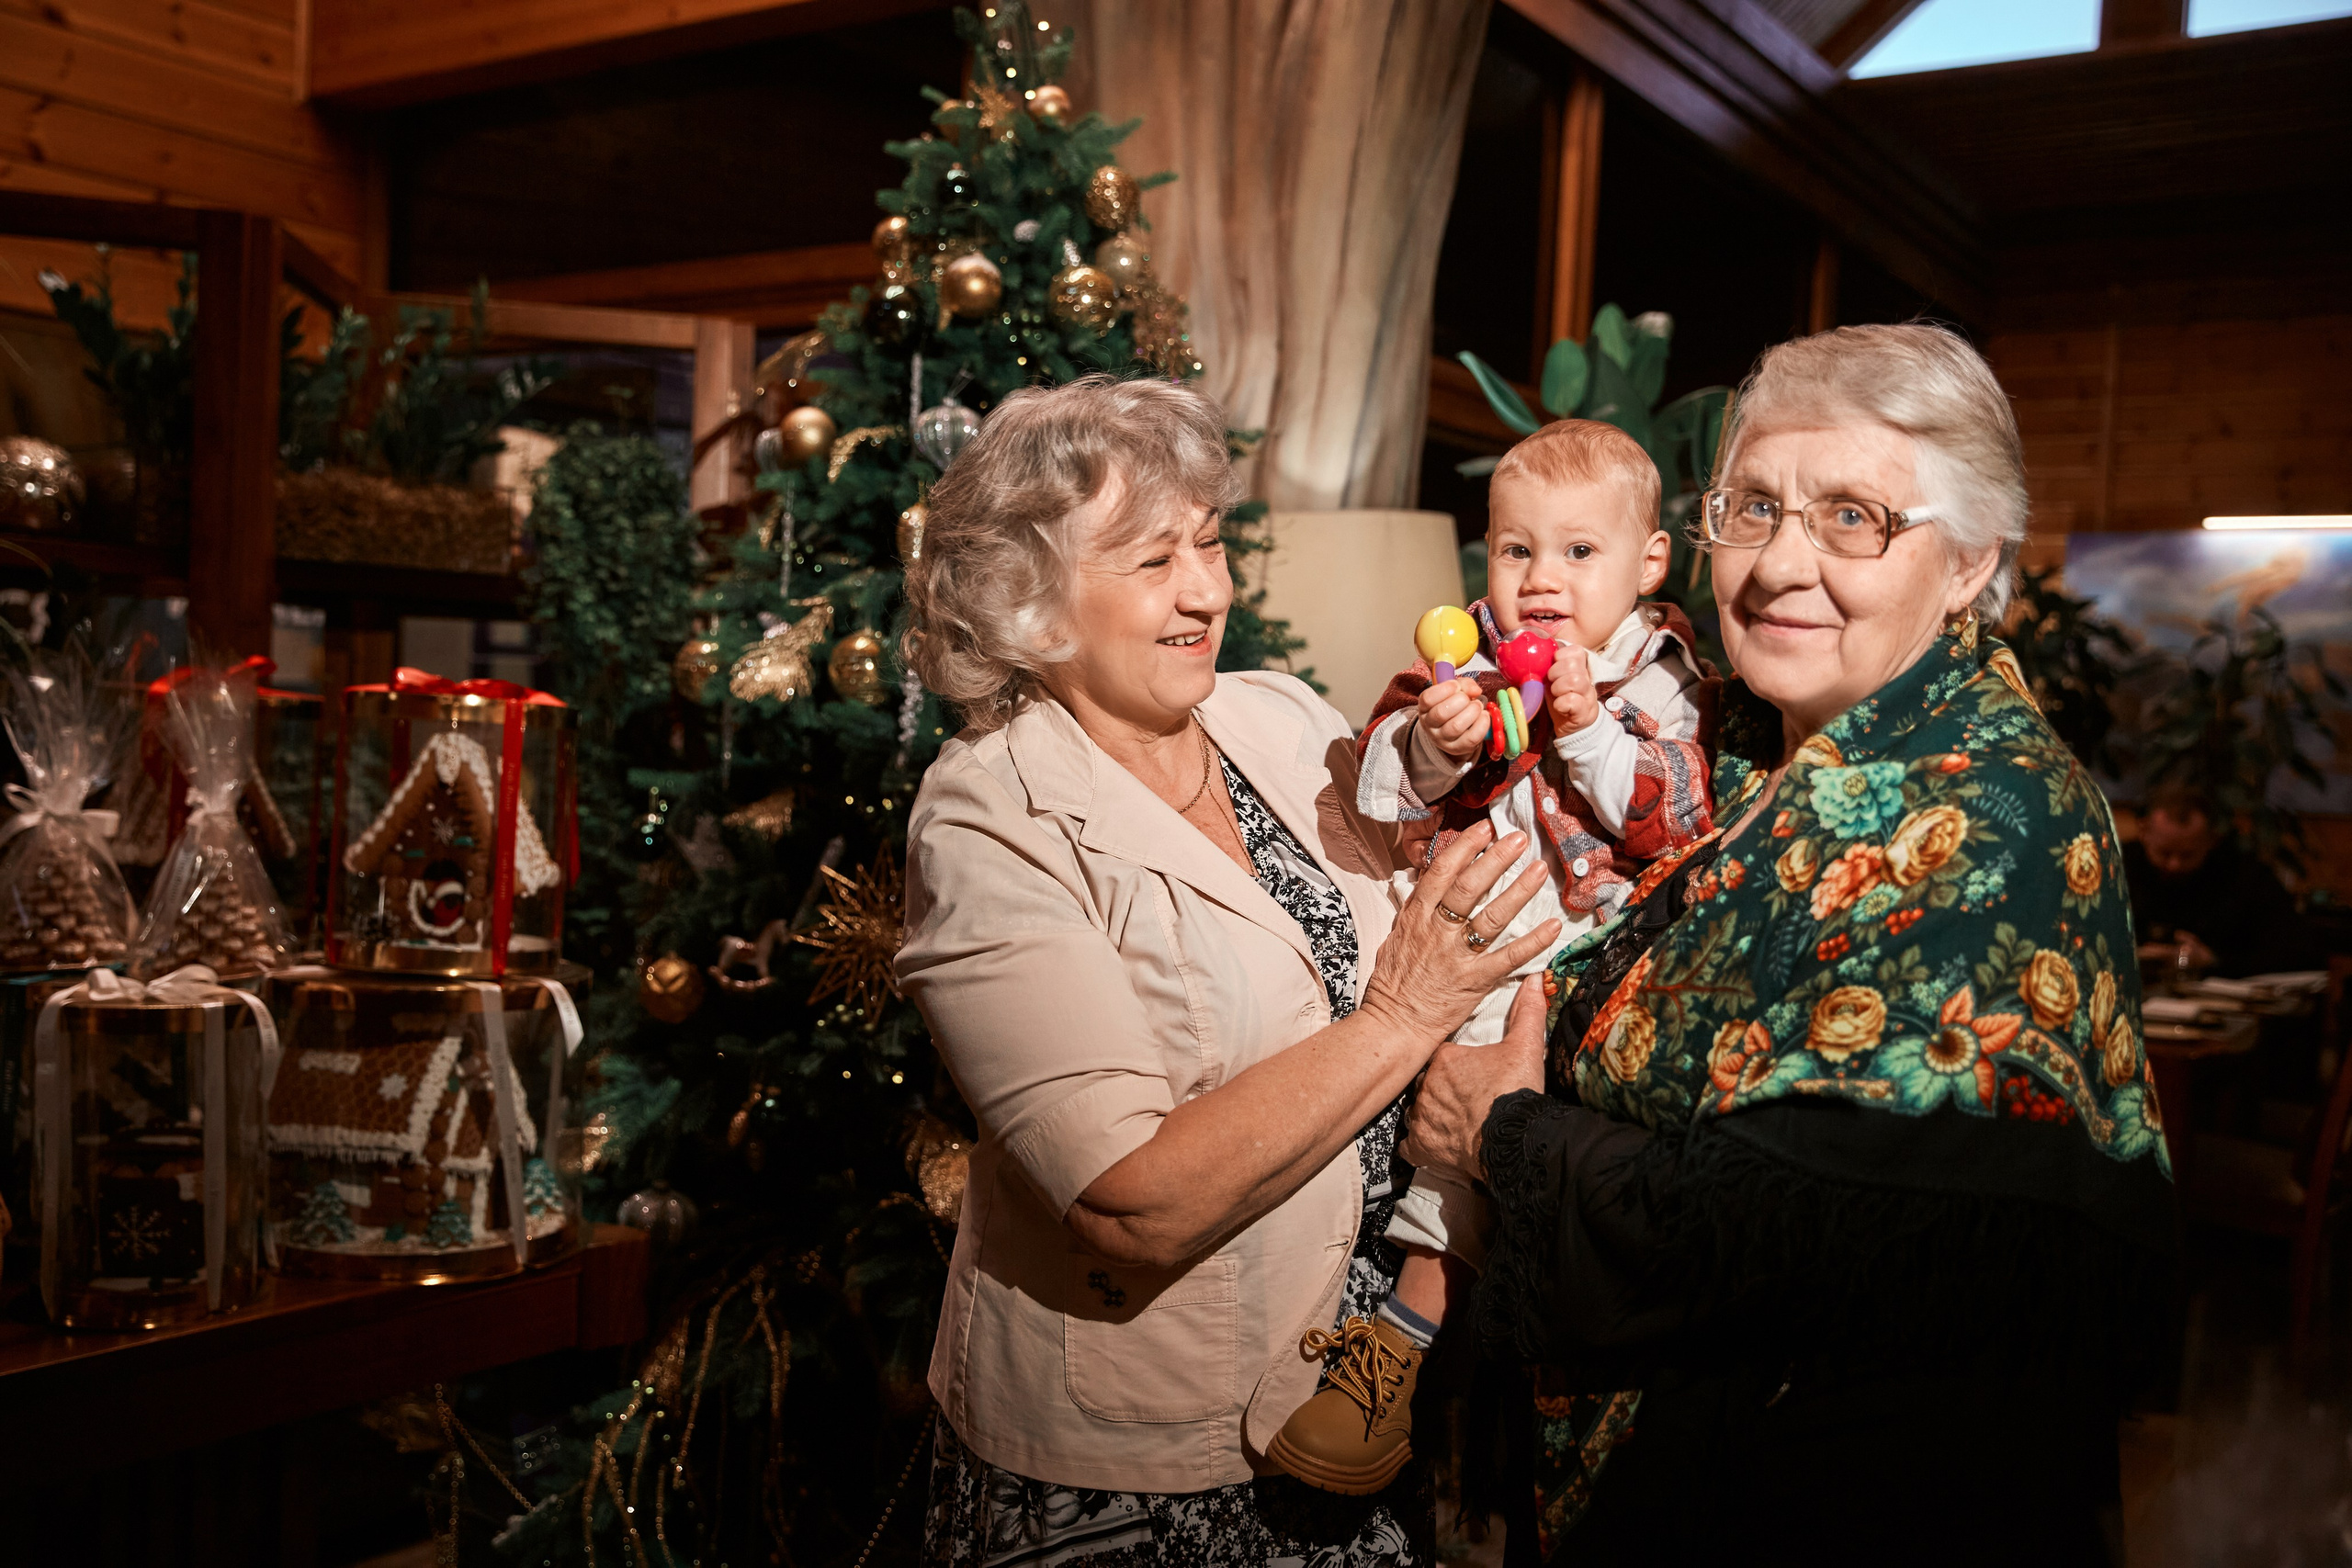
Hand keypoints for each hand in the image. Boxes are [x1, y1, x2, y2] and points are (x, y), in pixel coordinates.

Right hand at [1359, 822, 1562, 1048]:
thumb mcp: (1395, 937)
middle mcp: (1437, 932)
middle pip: (1468, 887)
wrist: (1394, 1024)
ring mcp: (1457, 956)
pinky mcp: (1475, 981)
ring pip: (1491, 917)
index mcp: (1416, 917)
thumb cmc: (1393, 983)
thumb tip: (1428, 883)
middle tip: (1518, 839)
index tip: (1484, 829)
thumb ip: (1414, 911)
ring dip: (1518, 891)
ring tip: (1538, 869)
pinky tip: (1553, 925)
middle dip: (1495, 859)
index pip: (1441, 873)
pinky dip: (1533, 941)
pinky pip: (1509, 957)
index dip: (1464, 847)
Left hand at [1402, 974, 1547, 1182]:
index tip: (1468, 1073)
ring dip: (1431, 1116)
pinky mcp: (1421, 1145)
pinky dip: (1421, 1145)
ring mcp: (1421, 1117)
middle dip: (1440, 1090)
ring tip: (1453, 1122)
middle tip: (1463, 1099)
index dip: (1455, 1065)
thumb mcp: (1525, 1046)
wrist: (1513, 1139)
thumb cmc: (1515, 1092)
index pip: (1442, 1057)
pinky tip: (1436, 1144)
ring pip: (1417, 1112)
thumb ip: (1527, 1012)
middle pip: (1427, 1083)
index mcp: (1445, 1059)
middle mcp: (1426, 1085)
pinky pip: (1410, 1144)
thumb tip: (1534, 981)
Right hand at [1417, 674, 1490, 760]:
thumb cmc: (1454, 706)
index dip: (1444, 689)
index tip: (1456, 685)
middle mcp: (1429, 725)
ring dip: (1472, 711)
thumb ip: (1464, 685)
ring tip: (1478, 705)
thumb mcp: (1455, 691)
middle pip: (1441, 713)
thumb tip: (1475, 690)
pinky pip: (1471, 738)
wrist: (1455, 731)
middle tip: (1469, 698)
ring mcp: (1442, 739)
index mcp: (1425, 708)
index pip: (1427, 699)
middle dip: (1460, 700)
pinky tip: (1484, 715)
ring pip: (1455, 727)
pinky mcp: (1457, 748)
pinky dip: (1482, 724)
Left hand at [1549, 644, 1598, 732]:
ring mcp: (1588, 696)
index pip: (1576, 651)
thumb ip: (1548, 668)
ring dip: (1558, 688)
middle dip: (1555, 673)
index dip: (1561, 657)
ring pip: (1575, 680)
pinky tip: (1559, 707)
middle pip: (1573, 665)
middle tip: (1552, 684)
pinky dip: (1561, 704)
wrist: (1571, 727)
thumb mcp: (1553, 681)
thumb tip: (1532, 657)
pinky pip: (1573, 701)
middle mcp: (1587, 680)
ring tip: (1556, 695)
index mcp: (1580, 669)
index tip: (1554, 667)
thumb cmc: (1560, 700)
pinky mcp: (1585, 712)